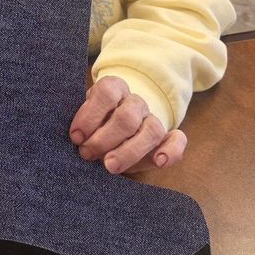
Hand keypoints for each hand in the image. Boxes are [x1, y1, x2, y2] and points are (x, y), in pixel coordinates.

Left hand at [69, 76, 186, 173]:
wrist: (110, 130)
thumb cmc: (92, 126)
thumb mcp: (83, 120)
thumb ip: (82, 126)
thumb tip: (78, 137)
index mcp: (114, 89)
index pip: (107, 93)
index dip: (90, 115)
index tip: (76, 136)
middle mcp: (135, 102)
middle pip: (126, 117)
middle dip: (104, 139)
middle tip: (86, 153)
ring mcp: (152, 119)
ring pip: (152, 130)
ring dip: (129, 151)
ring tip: (110, 166)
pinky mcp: (166, 138)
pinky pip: (177, 140)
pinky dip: (171, 151)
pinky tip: (159, 161)